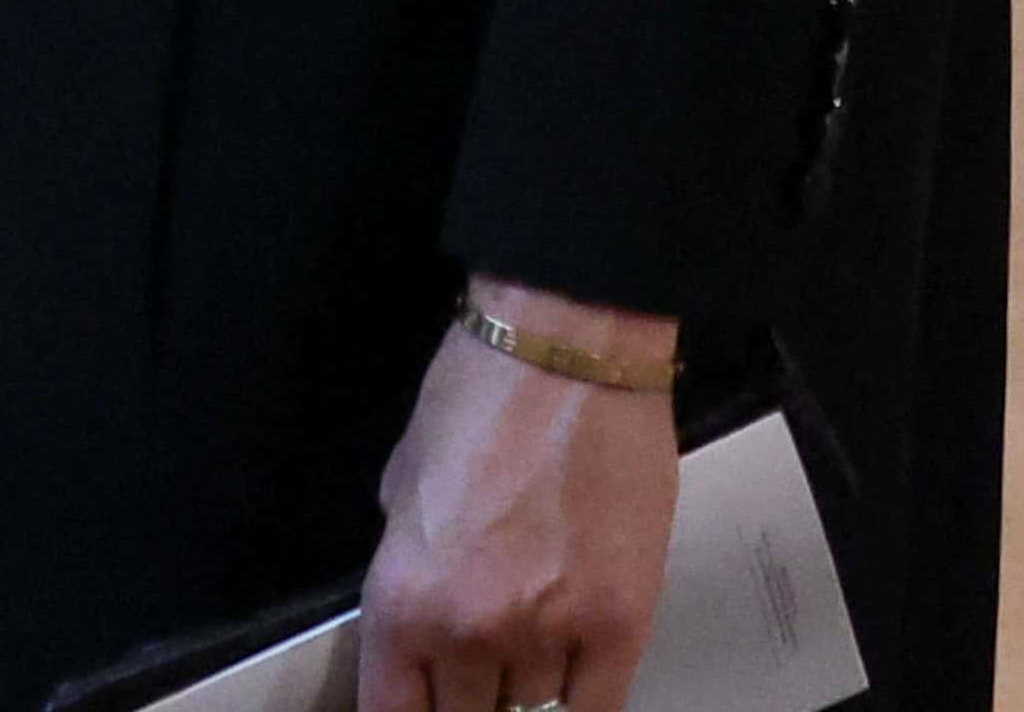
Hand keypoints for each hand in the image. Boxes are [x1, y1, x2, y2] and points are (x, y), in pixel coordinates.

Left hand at [358, 292, 678, 711]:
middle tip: (476, 678)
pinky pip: (596, 711)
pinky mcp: (621, 626)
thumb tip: (418, 627)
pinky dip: (578, 705)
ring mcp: (549, 634)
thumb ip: (408, 568)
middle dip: (467, 704)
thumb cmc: (478, 394)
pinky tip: (569, 686)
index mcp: (402, 596)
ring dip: (523, 698)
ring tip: (524, 656)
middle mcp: (470, 630)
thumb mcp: (402, 483)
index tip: (421, 708)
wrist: (568, 348)